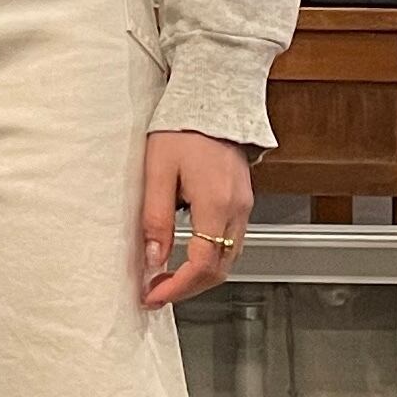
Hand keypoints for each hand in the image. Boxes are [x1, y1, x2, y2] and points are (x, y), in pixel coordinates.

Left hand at [141, 131, 253, 309]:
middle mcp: (237, 210)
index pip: (203, 264)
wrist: (212, 102)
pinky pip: (231, 244)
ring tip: (167, 278)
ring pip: (228, 260)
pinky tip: (187, 257)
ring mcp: (244, 207)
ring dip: (198, 277)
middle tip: (156, 293)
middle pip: (219, 270)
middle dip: (187, 289)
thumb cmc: (183, 130)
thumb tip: (153, 258)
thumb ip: (156, 218)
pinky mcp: (242, 202)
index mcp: (216, 204)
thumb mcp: (157, 172)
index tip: (154, 295)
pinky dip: (210, 259)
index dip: (177, 287)